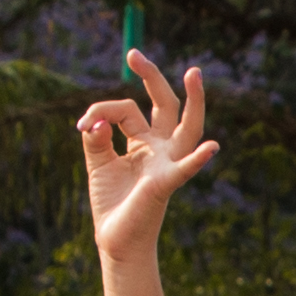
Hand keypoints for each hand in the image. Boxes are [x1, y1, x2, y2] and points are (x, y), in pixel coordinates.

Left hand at [76, 49, 218, 263]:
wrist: (116, 240)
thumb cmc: (112, 203)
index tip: (82, 123)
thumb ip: (96, 138)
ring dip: (195, 101)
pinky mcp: (165, 184)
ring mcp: (167, 164)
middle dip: (152, 77)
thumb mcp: (98, 163)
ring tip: (194, 74)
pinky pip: (185, 170)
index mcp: (144, 142)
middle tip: (133, 55)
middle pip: (164, 105)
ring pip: (188, 127)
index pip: (127, 111)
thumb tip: (94, 120)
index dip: (102, 110)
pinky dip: (198, 161)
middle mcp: (160, 148)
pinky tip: (212, 148)